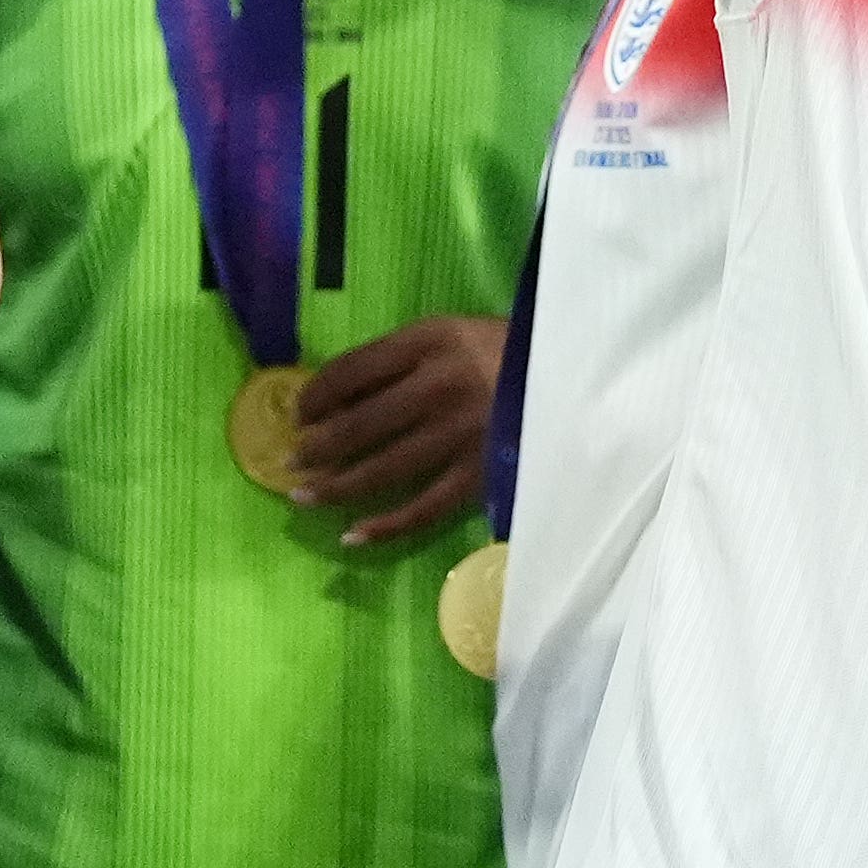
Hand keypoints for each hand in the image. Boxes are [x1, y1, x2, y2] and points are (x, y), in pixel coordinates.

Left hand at [288, 314, 506, 547]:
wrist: (576, 378)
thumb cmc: (506, 352)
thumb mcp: (454, 332)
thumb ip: (402, 357)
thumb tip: (335, 393)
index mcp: (431, 340)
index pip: (354, 369)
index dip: (316, 394)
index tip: (299, 413)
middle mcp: (441, 386)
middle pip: (360, 423)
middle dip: (317, 446)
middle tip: (291, 461)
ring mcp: (461, 435)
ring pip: (382, 470)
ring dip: (336, 486)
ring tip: (304, 496)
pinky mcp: (480, 476)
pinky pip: (423, 509)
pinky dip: (385, 526)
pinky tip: (353, 535)